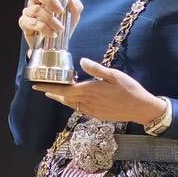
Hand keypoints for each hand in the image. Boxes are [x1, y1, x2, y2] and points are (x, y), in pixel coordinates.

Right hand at [19, 0, 82, 54]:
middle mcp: (34, 1)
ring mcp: (28, 12)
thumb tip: (70, 1)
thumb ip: (76, 7)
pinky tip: (52, 34)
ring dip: (51, 20)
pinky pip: (31, 23)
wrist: (56, 44)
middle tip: (61, 11)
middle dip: (50, 1)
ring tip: (60, 28)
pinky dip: (44, 28)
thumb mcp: (74, 16)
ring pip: (36, 10)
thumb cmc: (63, 25)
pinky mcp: (25, 24)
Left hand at [33, 57, 165, 125]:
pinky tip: (73, 99)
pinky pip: (79, 109)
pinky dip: (73, 103)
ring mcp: (91, 110)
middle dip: (53, 92)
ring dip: (62, 98)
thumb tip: (82, 61)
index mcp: (90, 90)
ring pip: (71, 104)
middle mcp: (88, 102)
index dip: (50, 88)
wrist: (140, 108)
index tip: (37, 86)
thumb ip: (96, 69)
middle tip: (41, 88)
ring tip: (54, 93)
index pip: (65, 89)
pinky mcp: (96, 115)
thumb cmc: (129, 89)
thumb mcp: (114, 75)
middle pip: (65, 98)